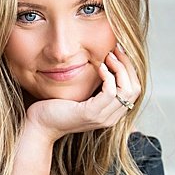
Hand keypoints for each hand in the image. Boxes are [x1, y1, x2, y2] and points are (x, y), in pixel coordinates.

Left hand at [24, 49, 140, 139]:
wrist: (39, 124)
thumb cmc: (56, 107)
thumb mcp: (82, 95)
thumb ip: (97, 86)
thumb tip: (106, 63)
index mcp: (111, 113)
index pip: (134, 90)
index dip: (130, 69)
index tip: (119, 53)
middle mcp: (110, 118)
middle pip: (135, 89)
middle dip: (128, 66)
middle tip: (116, 50)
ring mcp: (102, 117)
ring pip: (127, 90)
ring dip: (120, 69)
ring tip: (108, 56)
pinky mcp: (91, 114)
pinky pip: (110, 92)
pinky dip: (108, 76)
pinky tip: (99, 67)